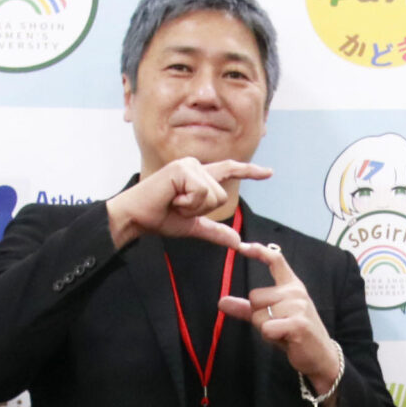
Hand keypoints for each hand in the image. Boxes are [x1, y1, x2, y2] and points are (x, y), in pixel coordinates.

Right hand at [107, 157, 272, 248]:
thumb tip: (236, 241)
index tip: (270, 173)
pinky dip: (188, 204)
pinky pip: (202, 193)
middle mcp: (195, 165)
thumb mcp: (192, 226)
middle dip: (202, 209)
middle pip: (222, 193)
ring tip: (174, 203)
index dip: (250, 172)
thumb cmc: (158, 218)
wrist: (136, 219)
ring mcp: (188, 165)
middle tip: (178, 208)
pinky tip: (171, 199)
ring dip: (193, 207)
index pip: (229, 170)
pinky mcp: (182, 170)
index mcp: (198, 176)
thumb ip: (214, 230)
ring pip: (213, 194)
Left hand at [218, 240, 342, 393]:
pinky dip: (270, 337)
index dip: (258, 251)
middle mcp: (296, 291)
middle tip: (278, 325)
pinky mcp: (298, 323)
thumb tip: (221, 302)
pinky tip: (286, 339)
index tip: (241, 246)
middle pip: (255, 297)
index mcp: (291, 285)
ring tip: (282, 333)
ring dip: (265, 328)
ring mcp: (298, 306)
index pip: (275, 261)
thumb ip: (246, 309)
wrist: (320, 356)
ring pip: (258, 314)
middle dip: (258, 315)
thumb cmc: (293, 334)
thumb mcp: (269, 318)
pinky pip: (266, 328)